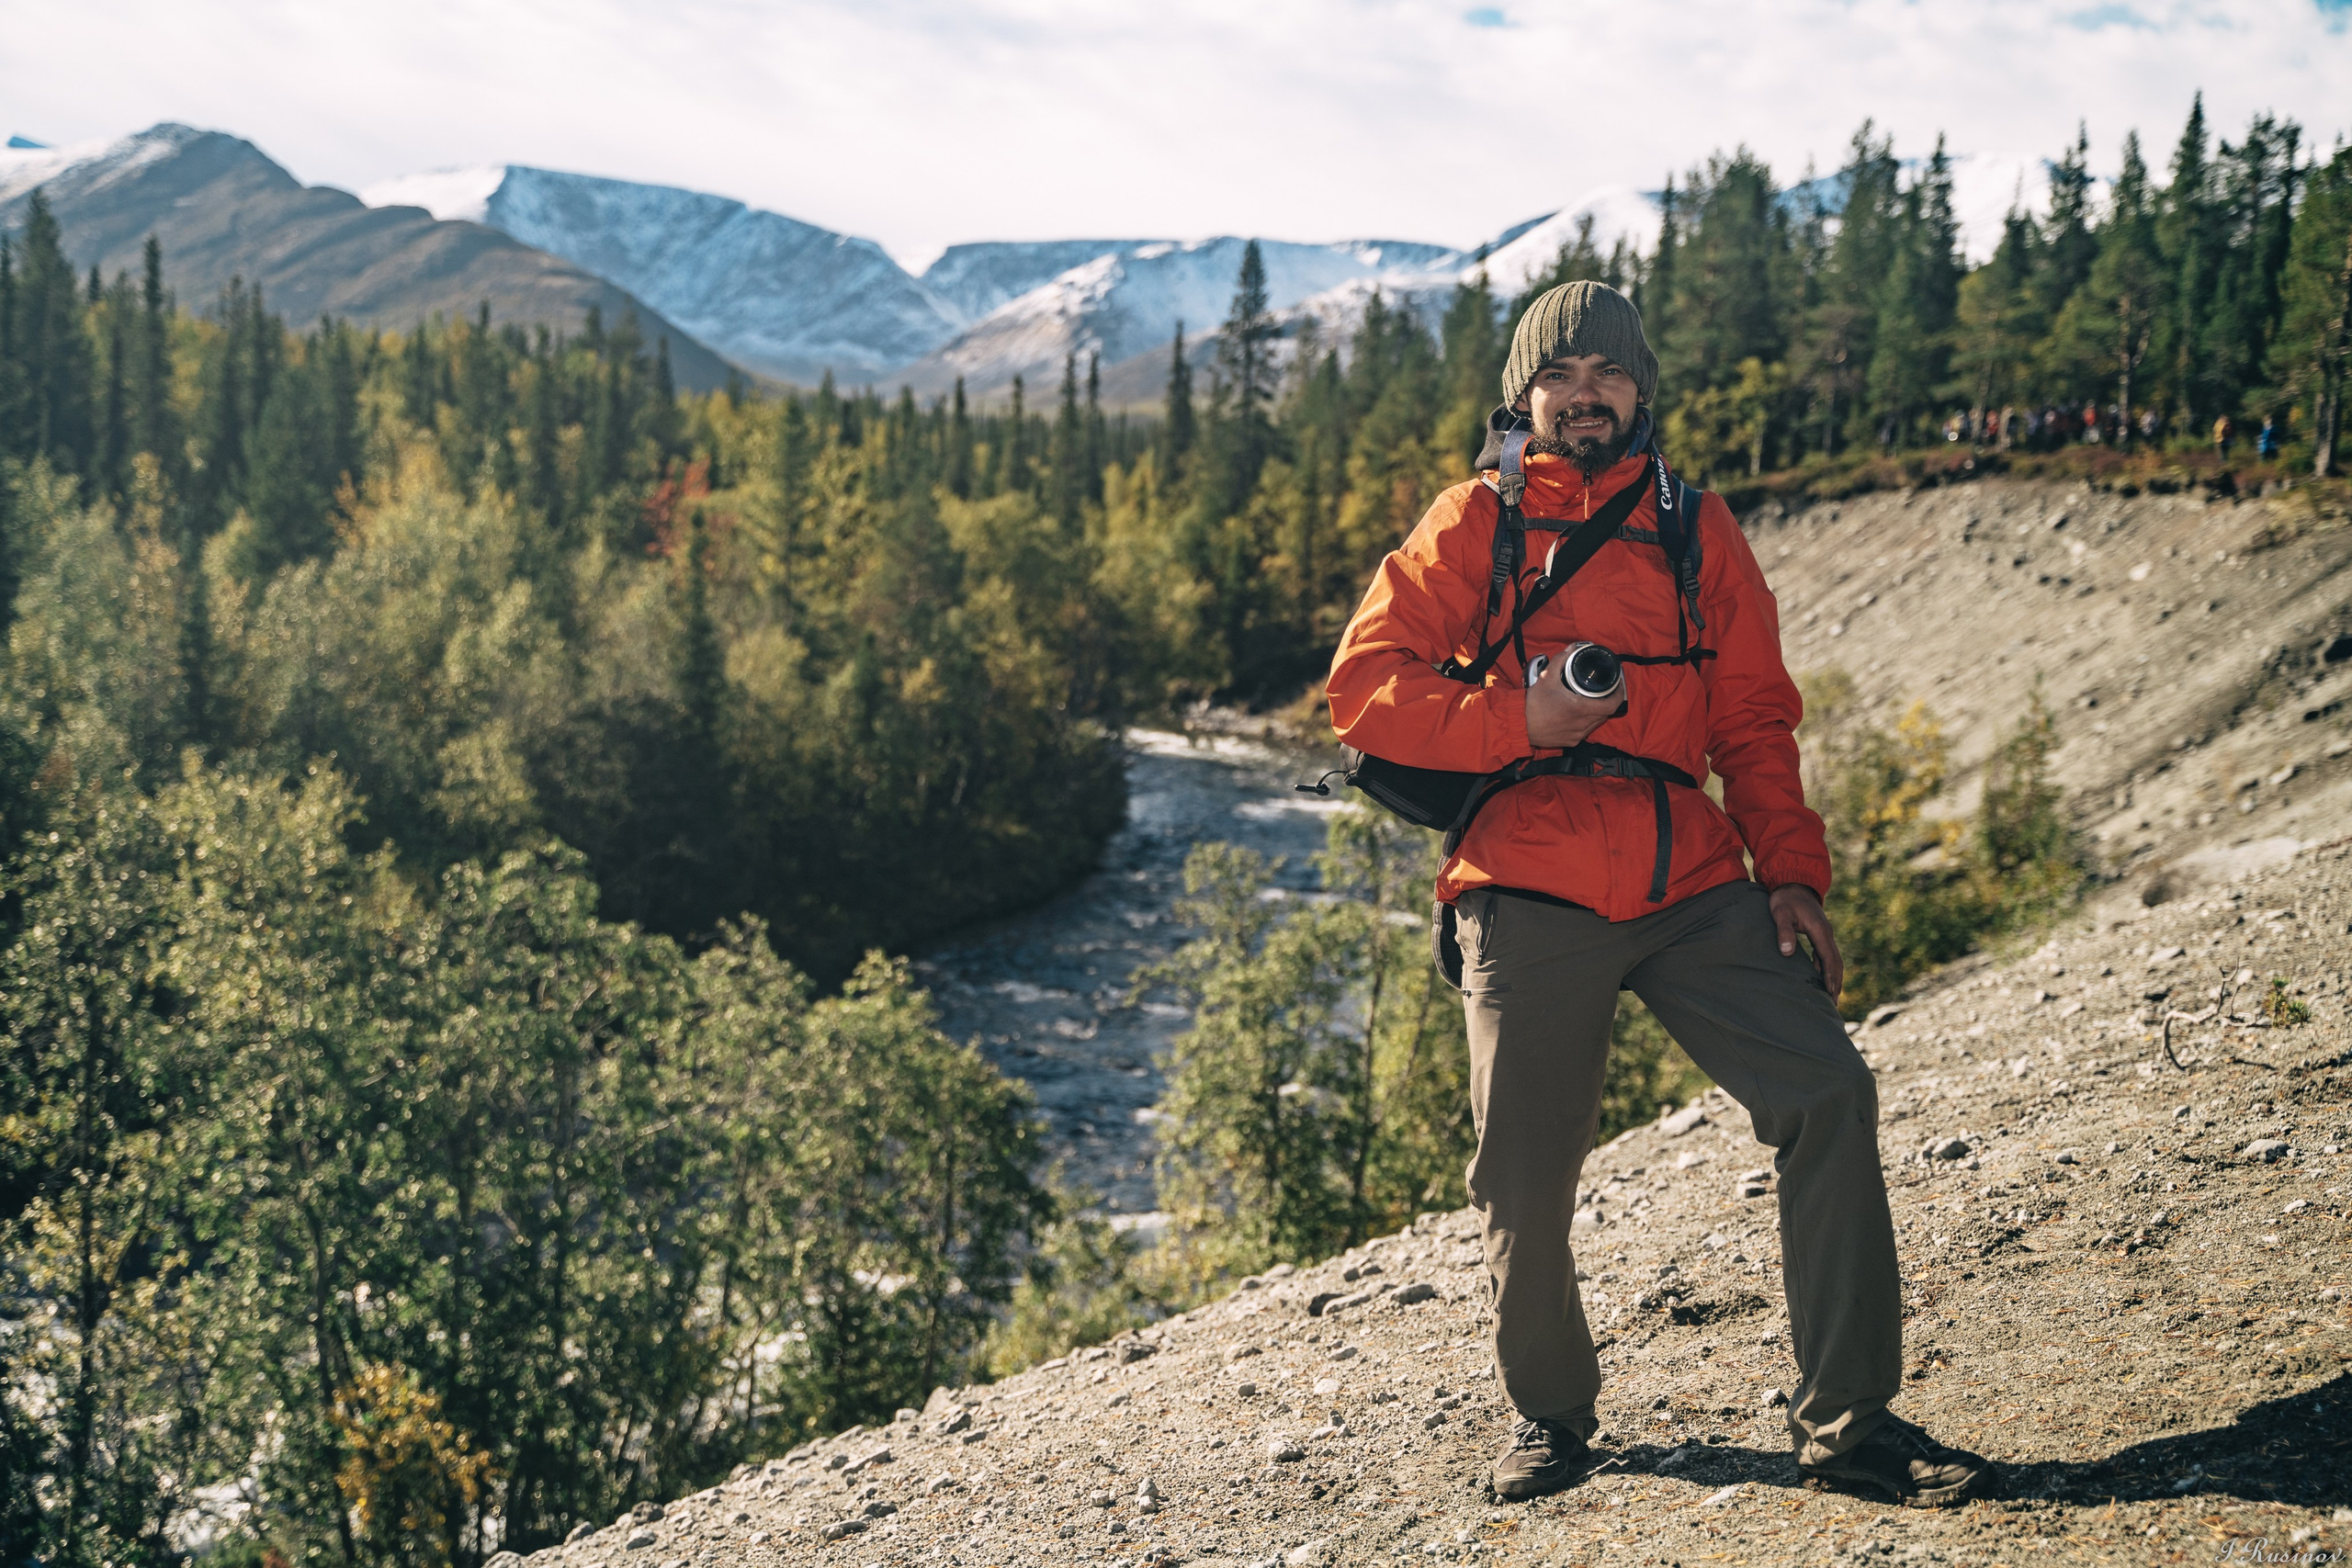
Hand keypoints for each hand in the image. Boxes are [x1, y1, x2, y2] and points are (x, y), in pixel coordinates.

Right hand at [1525, 664, 1620, 749]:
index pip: (1612, 705)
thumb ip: (1561, 660)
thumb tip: (1571, 648)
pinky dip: (1587, 722)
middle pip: (1606, 714)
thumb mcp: (1547, 677)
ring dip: (1597, 712)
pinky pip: (1586, 731)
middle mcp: (1582, 724)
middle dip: (1607, 701)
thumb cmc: (1534, 703)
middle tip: (1604, 691)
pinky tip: (1579, 715)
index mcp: (1581, 708)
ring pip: (1596, 723)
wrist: (1519, 725)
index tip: (1617, 686)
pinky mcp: (1571, 742)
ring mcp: (1577, 735)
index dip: (1618, 695)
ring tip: (1592, 701)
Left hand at [1769, 884, 1842, 999]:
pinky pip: (1826, 955)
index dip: (1830, 977)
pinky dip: (1826, 968)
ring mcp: (1824, 933)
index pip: (1828, 958)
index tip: (1831, 994)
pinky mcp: (1819, 933)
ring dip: (1833, 977)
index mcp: (1819, 930)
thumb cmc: (1784, 898)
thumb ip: (1784, 932)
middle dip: (1836, 983)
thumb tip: (1787, 953)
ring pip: (1833, 959)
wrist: (1791, 882)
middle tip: (1834, 1004)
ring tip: (1830, 997)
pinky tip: (1820, 979)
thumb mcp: (1780, 913)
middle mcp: (1826, 933)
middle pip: (1836, 962)